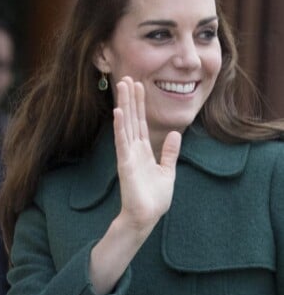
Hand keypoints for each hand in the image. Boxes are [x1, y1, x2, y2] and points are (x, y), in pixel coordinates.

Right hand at [113, 76, 180, 231]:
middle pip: (132, 118)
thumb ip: (169, 152)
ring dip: (124, 104)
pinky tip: (118, 112)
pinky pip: (122, 142)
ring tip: (122, 86)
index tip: (139, 85)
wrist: (146, 217)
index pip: (141, 121)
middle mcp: (133, 149)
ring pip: (126, 124)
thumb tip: (175, 134)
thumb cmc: (154, 198)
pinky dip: (120, 127)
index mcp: (143, 150)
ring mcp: (128, 155)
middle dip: (130, 98)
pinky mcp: (125, 163)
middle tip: (127, 78)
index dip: (140, 103)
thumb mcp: (167, 171)